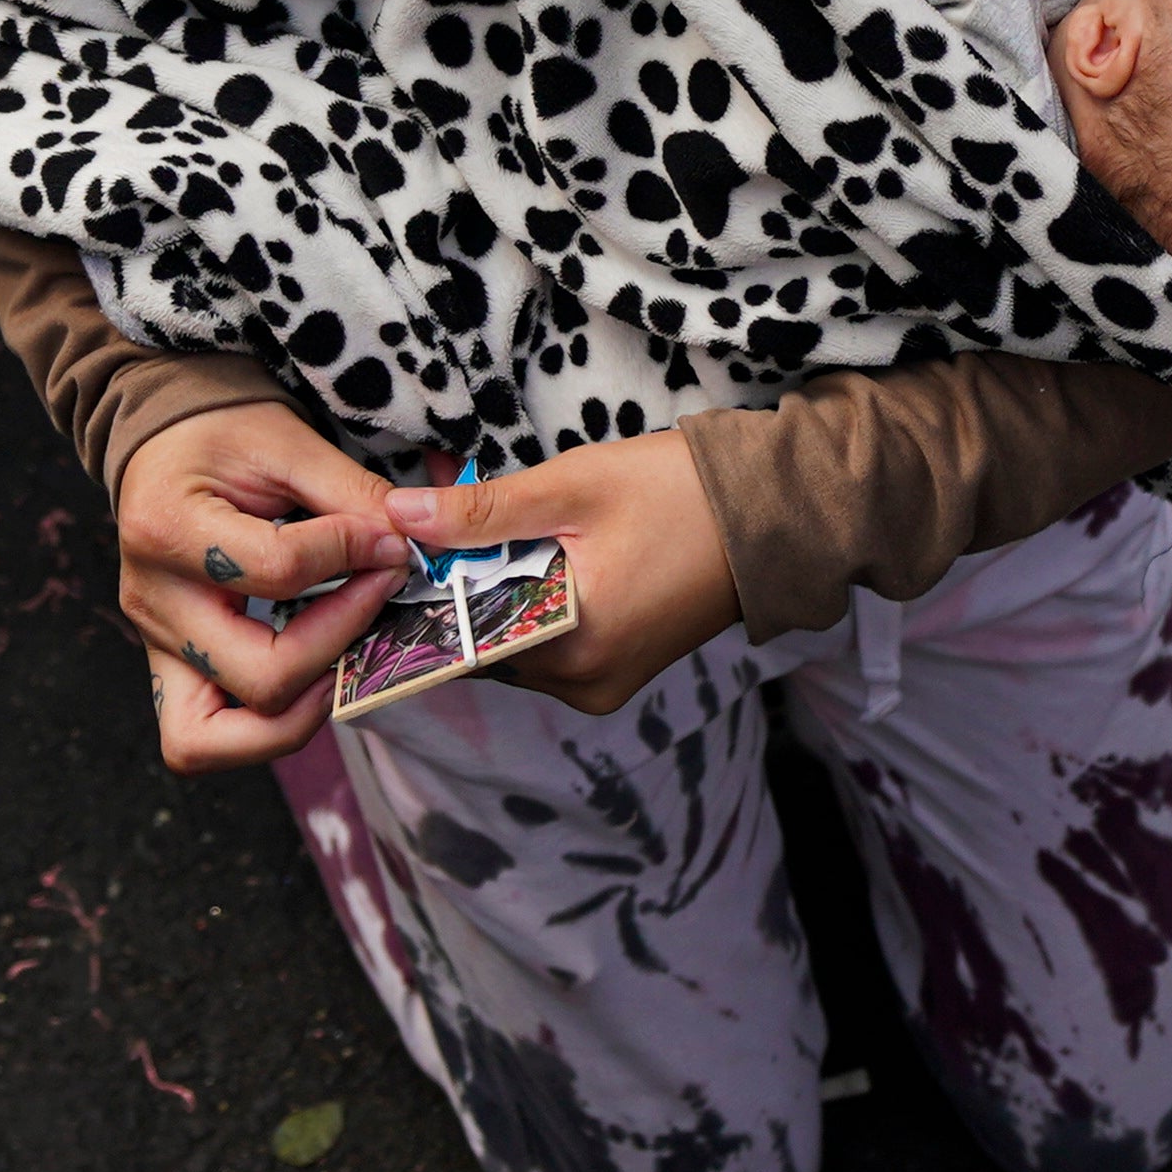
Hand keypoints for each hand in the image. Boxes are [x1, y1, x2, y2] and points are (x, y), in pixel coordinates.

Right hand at [115, 402, 410, 771]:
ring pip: (213, 740)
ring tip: (343, 658)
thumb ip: (351, 496)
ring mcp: (153, 645)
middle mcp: (152, 601)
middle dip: (340, 643)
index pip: (279, 571)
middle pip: (260, 676)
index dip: (353, 556)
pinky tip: (307, 682)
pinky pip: (199, 740)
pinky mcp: (166, 668)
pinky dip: (258, 729)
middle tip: (379, 595)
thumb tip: (410, 546)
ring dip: (297, 714)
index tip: (392, 536)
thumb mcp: (288, 443)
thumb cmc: (221, 434)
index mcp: (168, 528)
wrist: (163, 441)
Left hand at [392, 434, 737, 717]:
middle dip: (457, 572)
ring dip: (490, 580)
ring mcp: (603, 683)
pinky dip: (528, 595)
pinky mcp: (618, 668)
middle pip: (483, 636)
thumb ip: (482, 511)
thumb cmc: (678, 493)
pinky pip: (548, 638)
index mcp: (569, 648)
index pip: (458, 636)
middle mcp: (582, 684)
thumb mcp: (573, 488)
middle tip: (441, 500)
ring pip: (512, 636)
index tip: (407, 536)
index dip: (427, 583)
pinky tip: (526, 541)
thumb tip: (399, 516)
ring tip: (485, 511)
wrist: (773, 513)